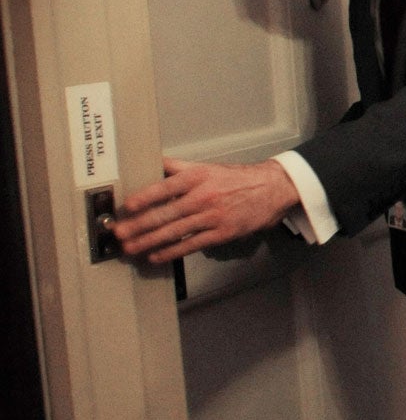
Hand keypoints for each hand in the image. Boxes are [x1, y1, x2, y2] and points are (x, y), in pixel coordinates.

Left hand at [111, 157, 299, 262]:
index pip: (164, 188)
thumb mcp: (208, 167)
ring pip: (175, 231)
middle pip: (165, 213)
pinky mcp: (221, 233)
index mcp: (197, 178)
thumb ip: (178, 167)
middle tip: (119, 233)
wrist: (272, 189)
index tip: (126, 207)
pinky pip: (191, 244)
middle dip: (139, 225)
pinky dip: (172, 252)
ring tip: (131, 248)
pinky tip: (156, 256)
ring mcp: (212, 217)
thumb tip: (152, 164)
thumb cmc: (239, 179)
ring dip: (149, 241)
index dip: (144, 198)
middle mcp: (203, 197)